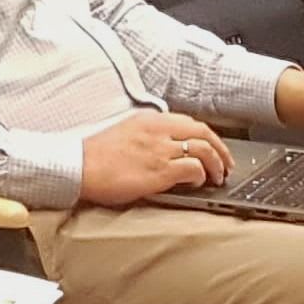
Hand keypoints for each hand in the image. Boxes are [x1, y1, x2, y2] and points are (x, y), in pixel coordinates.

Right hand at [77, 110, 230, 205]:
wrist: (77, 167)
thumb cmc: (95, 156)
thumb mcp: (124, 133)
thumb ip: (148, 135)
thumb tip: (168, 147)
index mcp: (149, 120)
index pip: (189, 122)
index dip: (209, 137)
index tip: (215, 149)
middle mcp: (157, 131)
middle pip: (203, 132)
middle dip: (221, 149)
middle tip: (226, 164)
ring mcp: (159, 150)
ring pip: (204, 150)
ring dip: (216, 165)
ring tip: (217, 177)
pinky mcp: (159, 171)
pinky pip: (193, 169)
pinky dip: (201, 176)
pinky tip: (198, 183)